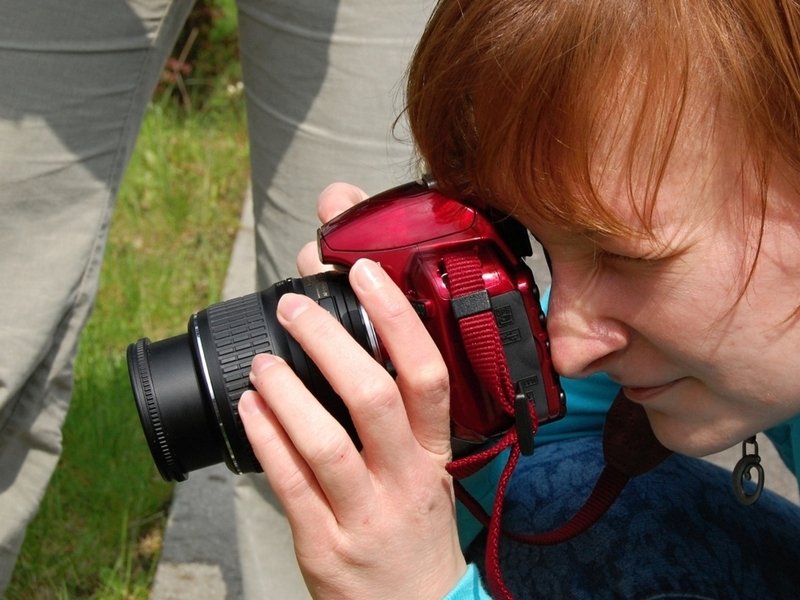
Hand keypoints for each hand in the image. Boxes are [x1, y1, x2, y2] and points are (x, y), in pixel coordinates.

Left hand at [239, 184, 465, 598]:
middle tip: (295, 307)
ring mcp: (366, 514)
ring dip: (286, 391)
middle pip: (373, 396)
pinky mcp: (326, 544)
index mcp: (434, 452)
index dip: (398, 318)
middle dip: (329, 341)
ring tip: (262, 362)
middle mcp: (406, 478)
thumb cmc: (416, 528)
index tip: (366, 274)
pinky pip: (290, 483)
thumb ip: (401, 416)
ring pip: (325, 442)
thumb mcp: (426, 469)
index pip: (427, 375)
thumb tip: (354, 346)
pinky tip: (249, 408)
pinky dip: (265, 439)